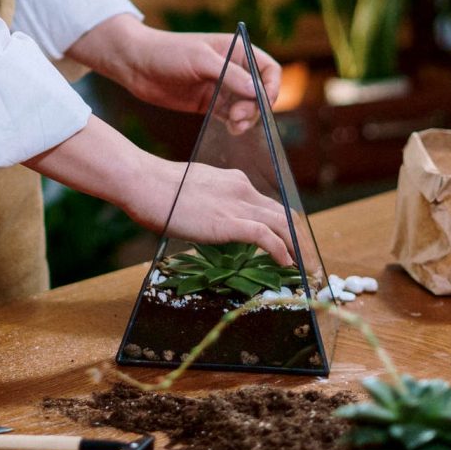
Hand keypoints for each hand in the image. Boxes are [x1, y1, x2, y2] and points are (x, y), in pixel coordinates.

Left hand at [67, 15, 281, 132]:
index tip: (264, 102)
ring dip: (246, 118)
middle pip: (259, 92)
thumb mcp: (200, 60)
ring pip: (246, 107)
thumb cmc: (167, 52)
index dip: (272, 86)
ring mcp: (220, 88)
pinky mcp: (208, 104)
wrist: (136, 65)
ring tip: (235, 126)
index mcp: (236, 50)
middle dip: (256, 106)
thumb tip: (257, 91)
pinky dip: (235, 123)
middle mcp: (232, 69)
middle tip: (239, 117)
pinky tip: (231, 129)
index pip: (268, 69)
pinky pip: (229, 116)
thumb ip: (229, 75)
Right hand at [126, 160, 294, 265]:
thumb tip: (207, 220)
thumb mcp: (193, 192)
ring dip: (297, 248)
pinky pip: (266, 237)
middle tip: (305, 259)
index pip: (268, 206)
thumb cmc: (157, 190)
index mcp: (234, 182)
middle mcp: (243, 190)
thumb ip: (209, 204)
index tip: (288, 244)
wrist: (145, 183)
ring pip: (282, 225)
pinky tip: (286, 264)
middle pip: (284, 215)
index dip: (283, 227)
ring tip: (303, 267)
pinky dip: (280, 251)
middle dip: (298, 239)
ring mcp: (237, 205)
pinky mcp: (229, 221)